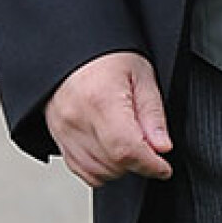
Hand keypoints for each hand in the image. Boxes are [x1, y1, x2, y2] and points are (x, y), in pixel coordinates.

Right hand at [46, 52, 173, 186]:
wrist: (74, 49)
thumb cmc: (108, 56)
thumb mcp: (142, 75)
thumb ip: (152, 114)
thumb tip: (162, 147)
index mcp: (100, 100)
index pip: (126, 149)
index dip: (150, 165)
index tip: (164, 167)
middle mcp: (76, 119)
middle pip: (113, 164)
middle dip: (138, 163)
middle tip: (150, 146)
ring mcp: (63, 130)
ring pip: (97, 172)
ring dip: (120, 168)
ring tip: (131, 143)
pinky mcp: (57, 137)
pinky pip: (81, 169)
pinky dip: (100, 168)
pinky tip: (112, 151)